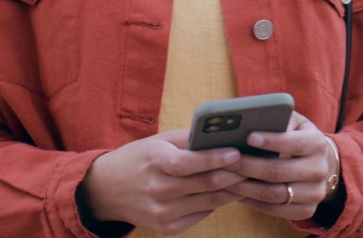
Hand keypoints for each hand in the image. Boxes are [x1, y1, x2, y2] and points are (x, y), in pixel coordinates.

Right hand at [81, 128, 246, 234]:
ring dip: (232, 189)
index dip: (214, 159)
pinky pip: (201, 213)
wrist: (108, 190)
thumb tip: (225, 134)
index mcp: (154, 162)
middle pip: (204, 184)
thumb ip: (189, 138)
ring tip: (249, 178)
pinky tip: (229, 192)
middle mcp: (157, 190)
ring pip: (209, 201)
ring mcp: (162, 212)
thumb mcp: (159, 141)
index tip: (236, 152)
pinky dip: (217, 202)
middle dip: (233, 174)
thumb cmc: (140, 158)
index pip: (187, 163)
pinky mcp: (167, 228)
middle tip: (254, 165)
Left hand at [225, 112, 339, 220]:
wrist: (316, 162)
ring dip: (245, 187)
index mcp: (317, 144)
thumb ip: (277, 119)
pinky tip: (236, 191)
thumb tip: (249, 122)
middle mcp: (319, 170)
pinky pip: (274, 210)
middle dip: (248, 166)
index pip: (294, 143)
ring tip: (225, 177)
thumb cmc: (295, 136)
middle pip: (279, 171)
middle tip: (226, 160)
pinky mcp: (306, 211)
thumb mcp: (292, 122)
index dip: (271, 141)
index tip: (248, 137)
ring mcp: (315, 193)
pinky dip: (252, 201)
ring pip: (273, 194)